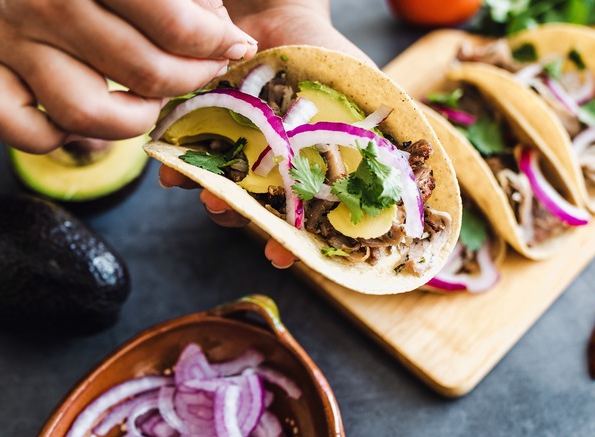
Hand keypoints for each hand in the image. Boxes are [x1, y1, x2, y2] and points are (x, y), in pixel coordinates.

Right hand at [0, 0, 256, 153]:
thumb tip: (230, 41)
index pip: (174, 27)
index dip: (218, 43)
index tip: (236, 45)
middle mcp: (47, 4)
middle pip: (142, 73)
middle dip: (192, 78)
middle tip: (208, 68)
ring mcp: (15, 40)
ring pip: (85, 113)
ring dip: (134, 119)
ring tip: (153, 98)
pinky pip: (12, 124)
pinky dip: (49, 136)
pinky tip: (90, 116)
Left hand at [160, 0, 373, 269]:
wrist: (281, 14)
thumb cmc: (328, 58)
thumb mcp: (368, 95)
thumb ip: (389, 134)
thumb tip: (421, 169)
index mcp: (309, 172)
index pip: (302, 220)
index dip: (292, 243)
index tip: (280, 256)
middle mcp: (271, 170)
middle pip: (256, 211)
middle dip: (243, 220)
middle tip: (233, 217)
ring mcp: (237, 152)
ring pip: (221, 189)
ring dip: (210, 196)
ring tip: (205, 192)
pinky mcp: (205, 129)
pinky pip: (188, 156)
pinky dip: (178, 166)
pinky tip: (173, 170)